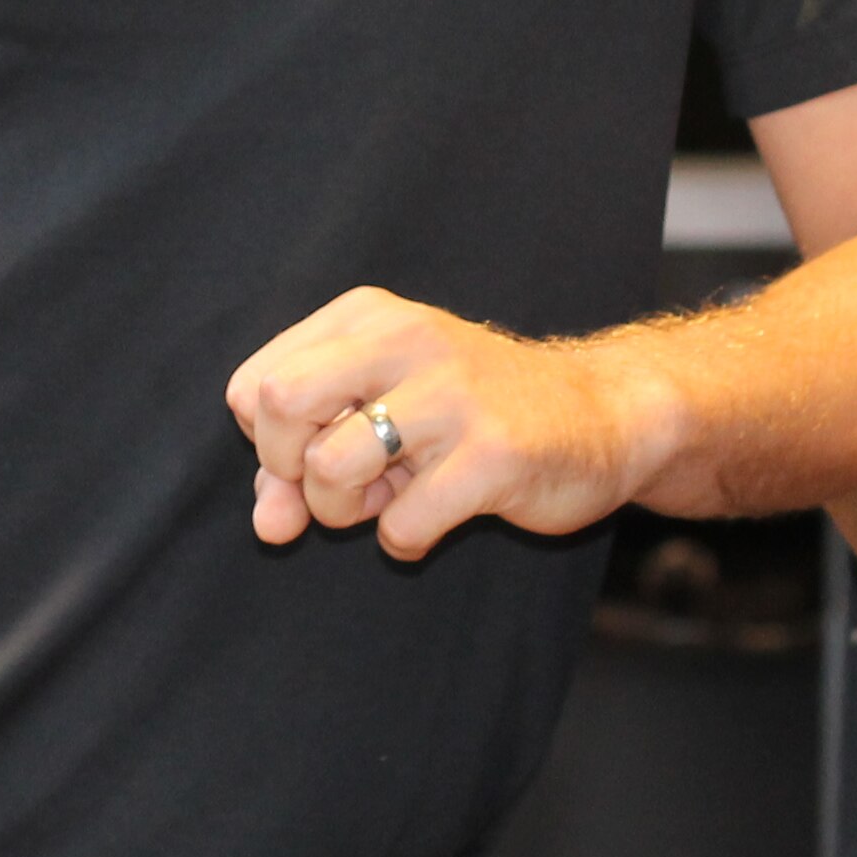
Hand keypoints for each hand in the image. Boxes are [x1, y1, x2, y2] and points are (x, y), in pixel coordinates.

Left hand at [226, 287, 675, 560]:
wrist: (601, 415)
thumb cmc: (470, 415)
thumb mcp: (380, 410)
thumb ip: (306, 457)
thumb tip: (266, 524)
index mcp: (368, 316)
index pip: (256, 383)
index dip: (267, 443)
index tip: (311, 457)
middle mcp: (406, 339)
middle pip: (280, 403)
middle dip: (287, 468)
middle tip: (335, 485)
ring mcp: (453, 395)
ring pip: (332, 467)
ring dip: (344, 512)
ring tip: (388, 500)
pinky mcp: (494, 454)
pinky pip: (402, 524)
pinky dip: (404, 540)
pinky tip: (437, 515)